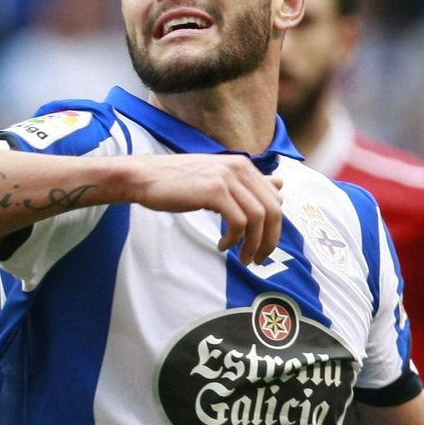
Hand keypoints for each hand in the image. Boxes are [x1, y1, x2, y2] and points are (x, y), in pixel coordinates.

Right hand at [131, 153, 284, 265]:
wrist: (145, 177)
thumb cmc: (176, 181)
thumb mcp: (216, 178)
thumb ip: (247, 183)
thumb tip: (279, 186)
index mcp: (243, 165)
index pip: (274, 199)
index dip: (274, 227)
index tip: (263, 245)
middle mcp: (240, 168)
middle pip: (272, 210)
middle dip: (269, 240)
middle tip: (258, 259)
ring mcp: (228, 179)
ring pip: (258, 218)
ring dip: (253, 244)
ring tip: (242, 258)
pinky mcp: (214, 191)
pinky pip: (238, 222)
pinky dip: (234, 239)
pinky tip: (222, 246)